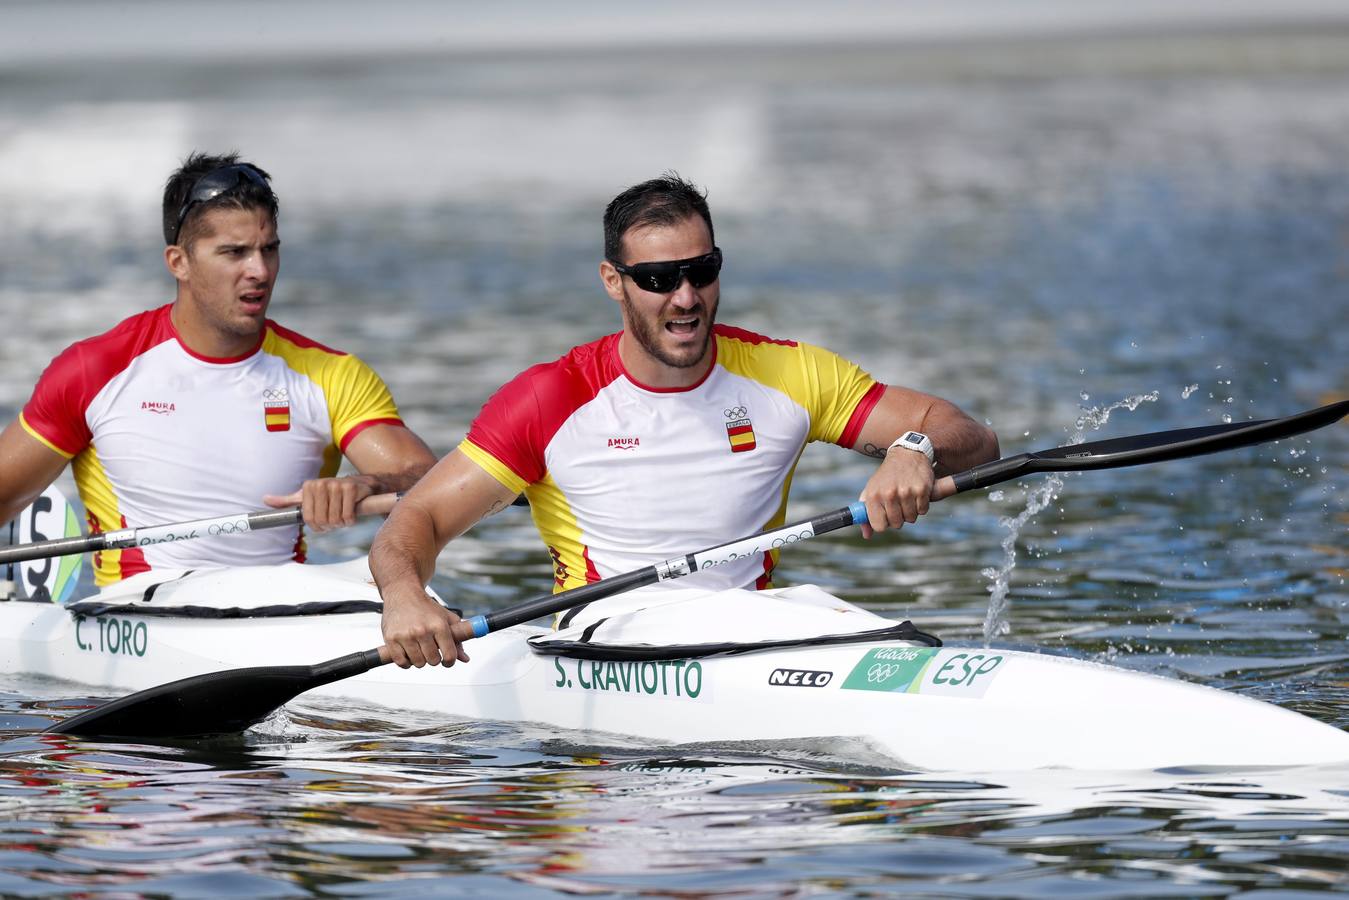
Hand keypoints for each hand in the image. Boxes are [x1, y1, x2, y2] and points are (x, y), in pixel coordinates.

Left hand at [263, 474, 378, 532]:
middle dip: (330, 526)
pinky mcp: (351, 488)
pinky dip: (350, 520)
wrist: (359, 484)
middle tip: (335, 521)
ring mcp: (337, 485)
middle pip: (322, 520)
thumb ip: (287, 501)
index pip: (309, 519)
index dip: (317, 527)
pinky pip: (348, 516)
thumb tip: (265, 499)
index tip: (323, 525)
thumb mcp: (307, 496)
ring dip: (341, 524)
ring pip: (335, 519)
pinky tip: (351, 514)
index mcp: (309, 487)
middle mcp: (321, 484)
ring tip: (343, 517)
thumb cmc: (331, 494)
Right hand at [380, 582, 470, 668]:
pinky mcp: (391, 639)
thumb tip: (465, 659)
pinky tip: (408, 653)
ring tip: (419, 649)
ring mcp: (405, 636)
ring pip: (418, 663)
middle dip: (434, 658)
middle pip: (433, 661)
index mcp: (438, 625)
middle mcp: (422, 630)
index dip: (450, 661)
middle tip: (430, 650)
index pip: (449, 655)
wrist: (403, 593)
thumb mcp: (446, 618)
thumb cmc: (425, 607)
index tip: (446, 660)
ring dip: (420, 660)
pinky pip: (401, 662)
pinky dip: (405, 662)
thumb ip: (458, 638)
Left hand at [857, 448, 935, 538]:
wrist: (906, 454)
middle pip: (896, 524)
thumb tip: (867, 536)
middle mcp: (889, 494)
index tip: (885, 515)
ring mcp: (906, 492)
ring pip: (911, 519)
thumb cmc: (887, 476)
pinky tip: (915, 493)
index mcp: (874, 495)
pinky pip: (923, 511)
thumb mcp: (871, 490)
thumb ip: (866, 514)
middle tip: (897, 504)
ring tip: (906, 497)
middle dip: (898, 517)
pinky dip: (921, 506)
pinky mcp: (922, 490)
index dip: (883, 523)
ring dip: (910, 511)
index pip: (878, 526)